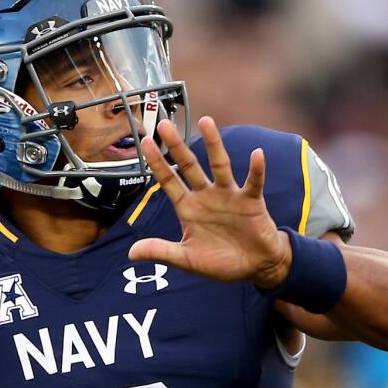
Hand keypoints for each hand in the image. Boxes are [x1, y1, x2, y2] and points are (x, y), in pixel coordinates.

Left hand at [128, 116, 291, 287]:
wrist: (254, 266)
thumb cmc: (220, 261)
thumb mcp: (187, 259)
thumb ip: (161, 252)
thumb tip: (131, 253)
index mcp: (188, 208)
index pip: (169, 181)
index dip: (157, 163)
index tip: (145, 142)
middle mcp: (206, 196)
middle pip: (189, 166)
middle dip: (177, 146)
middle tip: (164, 124)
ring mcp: (229, 196)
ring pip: (219, 165)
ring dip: (214, 144)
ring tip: (206, 121)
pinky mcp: (251, 201)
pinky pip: (253, 182)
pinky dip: (256, 169)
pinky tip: (256, 154)